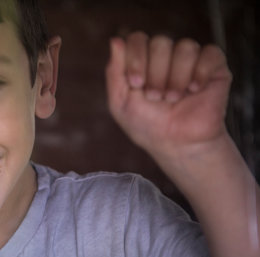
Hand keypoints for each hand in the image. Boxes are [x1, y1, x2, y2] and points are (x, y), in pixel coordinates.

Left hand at [105, 32, 231, 160]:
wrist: (176, 144)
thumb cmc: (146, 125)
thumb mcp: (120, 103)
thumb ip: (114, 72)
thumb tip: (115, 40)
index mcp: (143, 60)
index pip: (138, 40)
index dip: (136, 58)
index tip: (136, 83)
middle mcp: (166, 56)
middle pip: (160, 43)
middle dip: (155, 74)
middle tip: (155, 97)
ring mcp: (190, 60)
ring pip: (185, 47)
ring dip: (176, 78)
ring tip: (173, 99)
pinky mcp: (214, 67)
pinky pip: (210, 53)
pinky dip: (200, 73)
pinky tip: (194, 90)